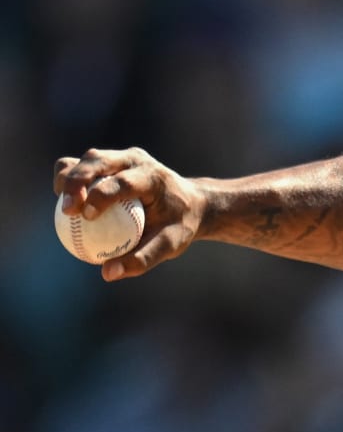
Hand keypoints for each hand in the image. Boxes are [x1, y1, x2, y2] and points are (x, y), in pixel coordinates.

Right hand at [52, 147, 206, 279]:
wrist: (189, 204)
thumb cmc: (179, 225)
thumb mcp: (170, 244)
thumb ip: (142, 258)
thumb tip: (107, 274)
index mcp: (153, 177)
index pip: (125, 181)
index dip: (103, 195)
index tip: (87, 216)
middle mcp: (135, 160)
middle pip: (97, 160)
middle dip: (76, 181)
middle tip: (67, 211)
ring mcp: (120, 158)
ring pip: (85, 160)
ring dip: (68, 179)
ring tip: (63, 209)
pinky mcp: (108, 162)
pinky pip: (81, 167)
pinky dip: (69, 182)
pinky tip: (65, 206)